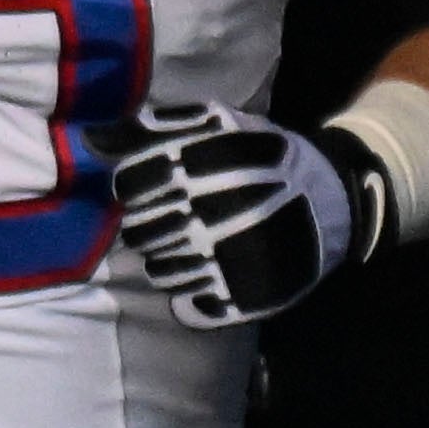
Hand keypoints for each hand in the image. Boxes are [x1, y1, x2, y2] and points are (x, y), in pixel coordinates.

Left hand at [110, 96, 374, 327]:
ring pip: (159, 270)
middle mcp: (218, 209)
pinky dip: (191, 290)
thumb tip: (93, 137)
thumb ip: (156, 128)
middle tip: (176, 219)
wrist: (335, 198)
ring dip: (166, 259)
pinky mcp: (249, 292)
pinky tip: (210, 270)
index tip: (154, 187)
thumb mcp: (220, 126)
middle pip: (138, 231)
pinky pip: (190, 301)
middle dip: (148, 225)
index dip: (134, 188)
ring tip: (195, 244)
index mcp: (208, 163)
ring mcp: (234, 255)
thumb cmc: (264, 158)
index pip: (129, 185)